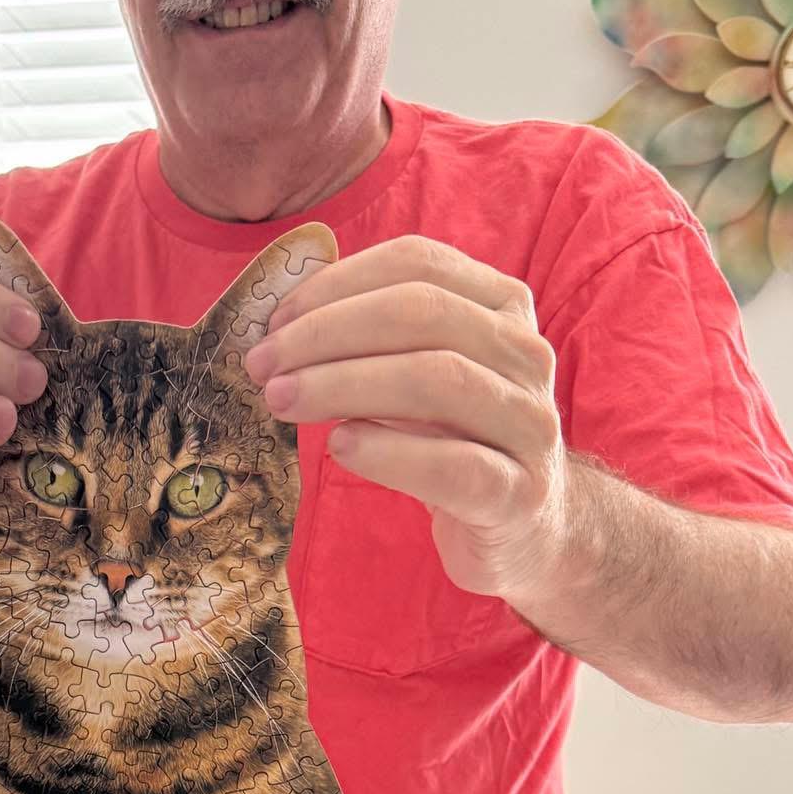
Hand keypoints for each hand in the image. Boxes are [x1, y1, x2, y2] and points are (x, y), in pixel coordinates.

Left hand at [241, 235, 570, 602]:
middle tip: (262, 365)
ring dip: (343, 384)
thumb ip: (371, 344)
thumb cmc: (455, 444)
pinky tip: (340, 447)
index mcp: (501, 307)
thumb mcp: (417, 379)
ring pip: (438, 379)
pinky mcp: (518, 494)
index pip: (418, 264)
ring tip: (282, 401)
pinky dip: (389, 451)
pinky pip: (454, 464)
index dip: (337, 284)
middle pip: (422, 313)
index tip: (274, 320)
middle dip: (327, 332)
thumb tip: (280, 324)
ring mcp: (529, 424)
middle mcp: (526, 354)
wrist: (527, 529)